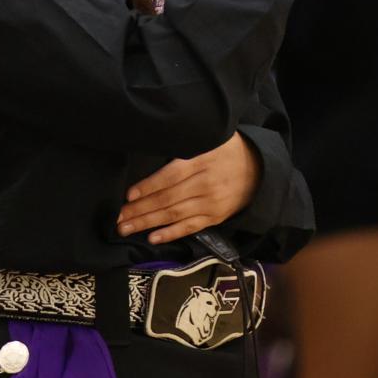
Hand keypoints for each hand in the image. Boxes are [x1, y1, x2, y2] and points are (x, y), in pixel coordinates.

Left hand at [117, 134, 259, 244]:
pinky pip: (190, 227)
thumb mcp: (211, 139)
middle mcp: (206, 184)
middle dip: (140, 209)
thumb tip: (155, 145)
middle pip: (168, 198)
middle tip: (118, 217)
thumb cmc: (228, 151)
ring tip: (126, 228)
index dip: (149, 186)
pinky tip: (153, 238)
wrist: (259, 170)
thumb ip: (186, 144)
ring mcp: (211, 203)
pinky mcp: (215, 217)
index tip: (129, 195)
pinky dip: (171, 234)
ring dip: (148, 223)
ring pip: (175, 215)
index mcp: (203, 161)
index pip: (171, 176)